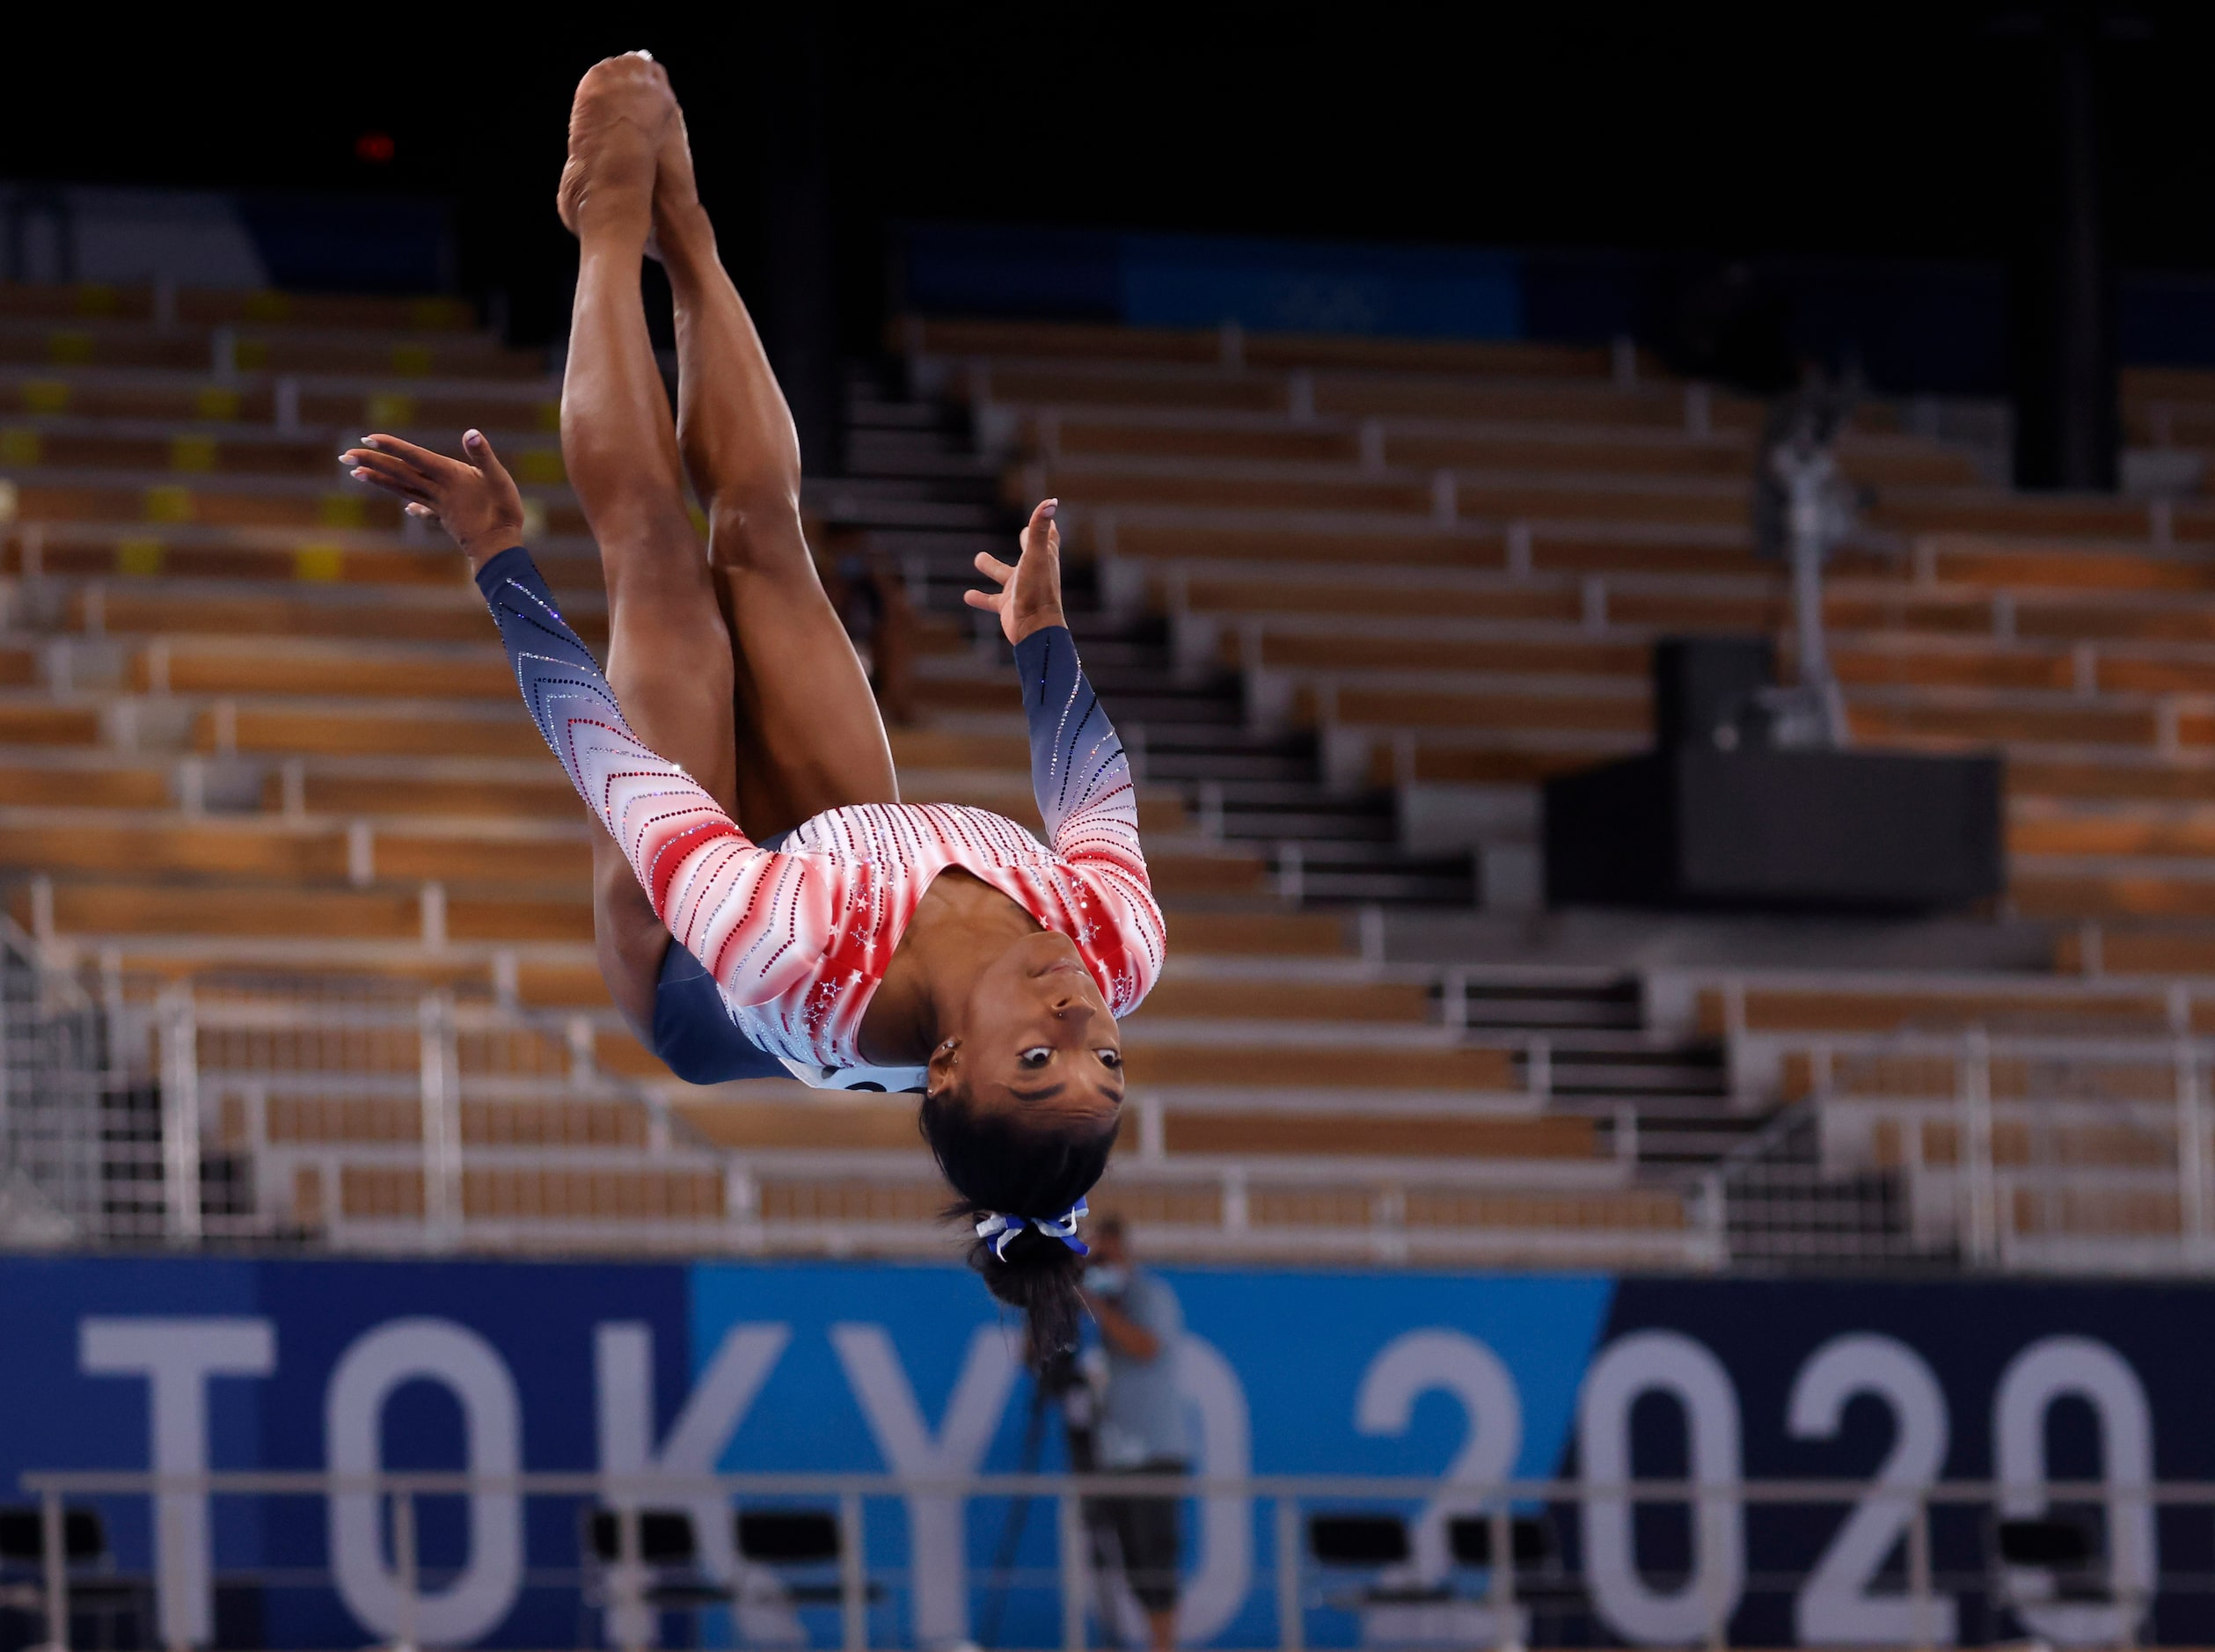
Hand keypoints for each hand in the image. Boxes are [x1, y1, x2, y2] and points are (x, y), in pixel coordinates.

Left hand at [340, 429, 526, 570]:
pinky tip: (406, 508)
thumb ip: (483, 456)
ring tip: (356, 473)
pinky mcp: (445, 517)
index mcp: (449, 476)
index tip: (367, 439)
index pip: (414, 457)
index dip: (391, 447)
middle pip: (399, 473)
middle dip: (372, 463)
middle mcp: (438, 490)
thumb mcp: (499, 479)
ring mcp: (438, 505)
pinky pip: (421, 507)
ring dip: (378, 479)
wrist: (499, 549)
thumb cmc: (503, 512)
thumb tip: (471, 433)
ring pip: (402, 489)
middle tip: (345, 456)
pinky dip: (410, 504)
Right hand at [965, 498, 1065, 644]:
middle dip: (1028, 541)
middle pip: (1031, 553)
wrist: (1035, 628)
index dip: (1048, 526)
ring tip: (978, 558)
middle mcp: (1033, 573)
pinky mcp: (1007, 606)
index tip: (1048, 513)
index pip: (1049, 538)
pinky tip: (967, 595)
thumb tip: (1051, 500)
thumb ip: (1039, 527)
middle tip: (1024, 532)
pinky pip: (990, 600)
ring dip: (992, 567)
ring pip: (1003, 575)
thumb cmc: (1037, 590)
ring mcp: (1020, 590)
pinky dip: (979, 597)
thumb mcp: (1035, 554)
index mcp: (1044, 559)